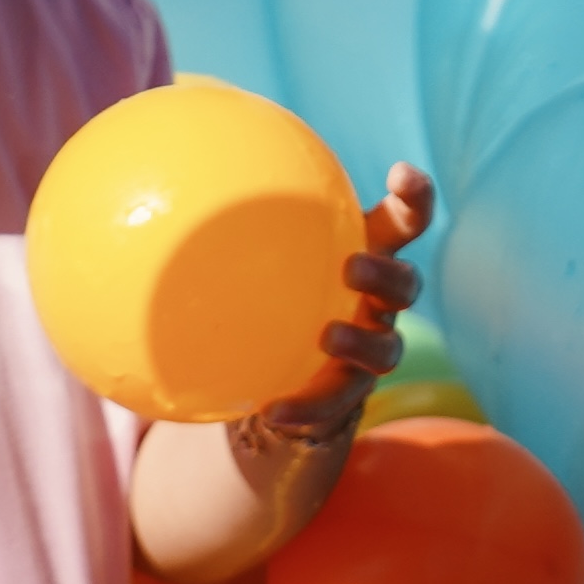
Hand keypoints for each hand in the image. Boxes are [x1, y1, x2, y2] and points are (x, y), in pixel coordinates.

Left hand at [229, 161, 433, 454]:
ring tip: (328, 336)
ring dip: (361, 341)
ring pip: (387, 348)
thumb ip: (233, 226)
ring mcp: (366, 350)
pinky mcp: (345, 395)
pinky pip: (336, 404)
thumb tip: (169, 192)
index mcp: (365, 256)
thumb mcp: (259, 257)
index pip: (403, 221)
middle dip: (386, 274)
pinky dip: (308, 407)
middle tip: (352, 266)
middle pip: (405, 284)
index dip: (414, 197)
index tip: (400, 172)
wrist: (275, 372)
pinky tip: (271, 410)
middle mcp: (377, 303)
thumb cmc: (271, 294)